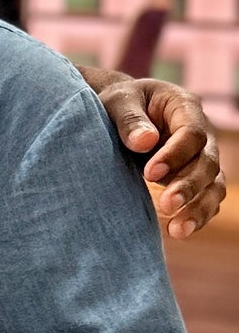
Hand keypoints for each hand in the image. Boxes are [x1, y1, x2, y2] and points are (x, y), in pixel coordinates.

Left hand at [87, 69, 226, 238]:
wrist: (121, 111)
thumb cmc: (120, 102)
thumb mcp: (118, 100)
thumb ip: (129, 119)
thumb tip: (144, 143)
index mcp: (185, 107)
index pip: (192, 133)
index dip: (175, 155)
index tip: (150, 174)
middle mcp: (202, 134)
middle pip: (208, 163)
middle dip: (189, 186)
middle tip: (167, 204)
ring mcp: (201, 158)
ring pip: (214, 186)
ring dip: (198, 209)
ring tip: (177, 230)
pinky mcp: (195, 178)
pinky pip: (206, 199)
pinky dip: (197, 216)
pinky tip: (179, 231)